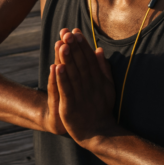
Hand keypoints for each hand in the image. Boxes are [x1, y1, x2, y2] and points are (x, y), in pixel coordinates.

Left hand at [47, 28, 116, 146]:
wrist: (99, 134)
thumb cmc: (101, 109)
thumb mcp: (107, 87)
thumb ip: (103, 69)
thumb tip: (99, 49)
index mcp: (97, 80)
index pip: (89, 59)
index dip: (82, 45)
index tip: (75, 31)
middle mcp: (90, 86)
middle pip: (80, 64)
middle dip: (73, 47)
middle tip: (66, 32)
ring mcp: (80, 97)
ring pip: (73, 75)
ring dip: (67, 59)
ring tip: (61, 44)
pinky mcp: (70, 107)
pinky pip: (65, 91)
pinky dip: (61, 79)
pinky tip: (56, 67)